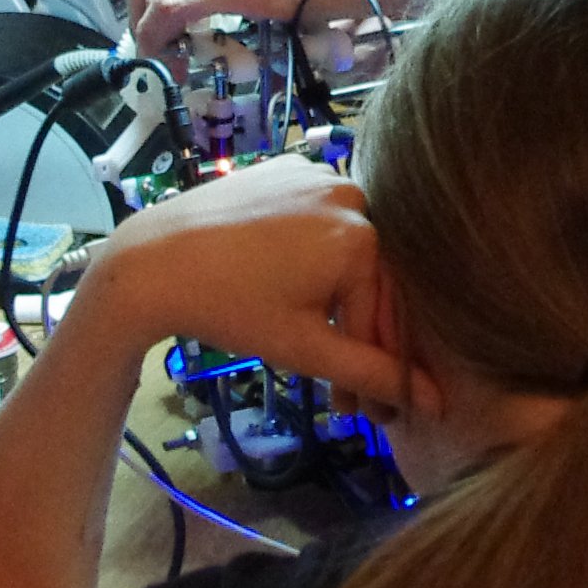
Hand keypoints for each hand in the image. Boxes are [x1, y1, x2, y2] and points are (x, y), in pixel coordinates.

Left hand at [66, 158, 410, 413]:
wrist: (152, 261)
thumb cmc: (230, 308)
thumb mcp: (306, 348)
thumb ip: (373, 374)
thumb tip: (435, 404)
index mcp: (364, 237)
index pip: (389, 318)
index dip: (387, 376)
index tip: (379, 419)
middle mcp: (353, 194)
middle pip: (375, 283)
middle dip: (363, 346)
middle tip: (353, 405)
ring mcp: (320, 174)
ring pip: (352, 253)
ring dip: (345, 305)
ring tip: (325, 356)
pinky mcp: (289, 168)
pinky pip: (324, 221)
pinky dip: (322, 261)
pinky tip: (305, 300)